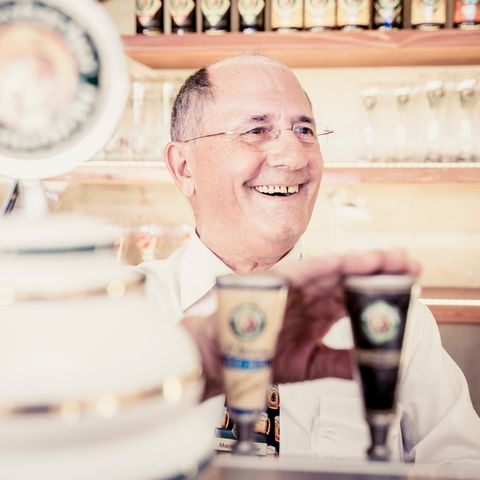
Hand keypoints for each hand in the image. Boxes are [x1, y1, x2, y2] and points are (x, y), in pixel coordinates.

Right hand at [182, 249, 419, 399]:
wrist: (222, 356)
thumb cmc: (259, 356)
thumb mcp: (308, 364)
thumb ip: (339, 362)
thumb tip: (371, 366)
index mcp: (319, 312)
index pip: (356, 295)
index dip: (382, 289)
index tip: (410, 285)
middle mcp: (311, 294)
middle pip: (352, 277)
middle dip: (383, 270)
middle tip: (412, 265)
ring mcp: (297, 285)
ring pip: (336, 269)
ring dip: (365, 262)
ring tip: (395, 258)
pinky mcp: (280, 280)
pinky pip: (310, 269)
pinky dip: (333, 264)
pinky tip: (357, 261)